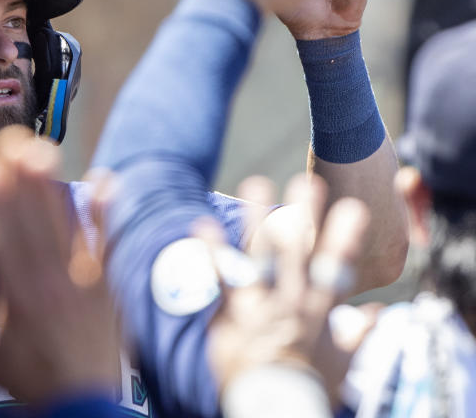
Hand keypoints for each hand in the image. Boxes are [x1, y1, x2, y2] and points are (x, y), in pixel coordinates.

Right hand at [0, 127, 119, 403]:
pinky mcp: (108, 286)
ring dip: (54, 185)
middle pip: (32, 221)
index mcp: (16, 298)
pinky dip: (107, 212)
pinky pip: (109, 242)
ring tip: (43, 148)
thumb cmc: (26, 380)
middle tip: (9, 141)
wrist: (82, 409)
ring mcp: (82, 281)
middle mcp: (50, 283)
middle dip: (19, 179)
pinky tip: (105, 178)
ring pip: (65, 224)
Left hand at [204, 174, 373, 399]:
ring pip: (261, 254)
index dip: (345, 237)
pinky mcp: (232, 314)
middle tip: (307, 180)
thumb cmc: (309, 389)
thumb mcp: (340, 364)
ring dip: (258, 219)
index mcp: (320, 312)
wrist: (275, 409)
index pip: (337, 267)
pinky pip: (220, 276)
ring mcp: (262, 307)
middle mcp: (292, 303)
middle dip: (305, 214)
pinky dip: (211, 249)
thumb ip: (355, 334)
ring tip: (256, 183)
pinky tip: (201, 222)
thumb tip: (373, 316)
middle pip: (300, 251)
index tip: (353, 208)